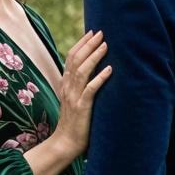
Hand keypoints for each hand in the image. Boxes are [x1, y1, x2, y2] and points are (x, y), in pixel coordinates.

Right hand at [47, 29, 110, 157]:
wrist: (66, 142)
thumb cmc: (74, 121)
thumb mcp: (74, 99)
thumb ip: (80, 85)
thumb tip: (95, 70)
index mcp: (65, 84)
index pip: (71, 58)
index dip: (81, 44)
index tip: (92, 32)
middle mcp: (68, 88)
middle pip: (76, 60)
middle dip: (88, 45)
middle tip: (101, 33)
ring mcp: (73, 97)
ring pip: (82, 71)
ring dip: (94, 57)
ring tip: (105, 46)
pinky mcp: (82, 108)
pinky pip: (90, 90)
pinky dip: (99, 78)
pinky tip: (109, 70)